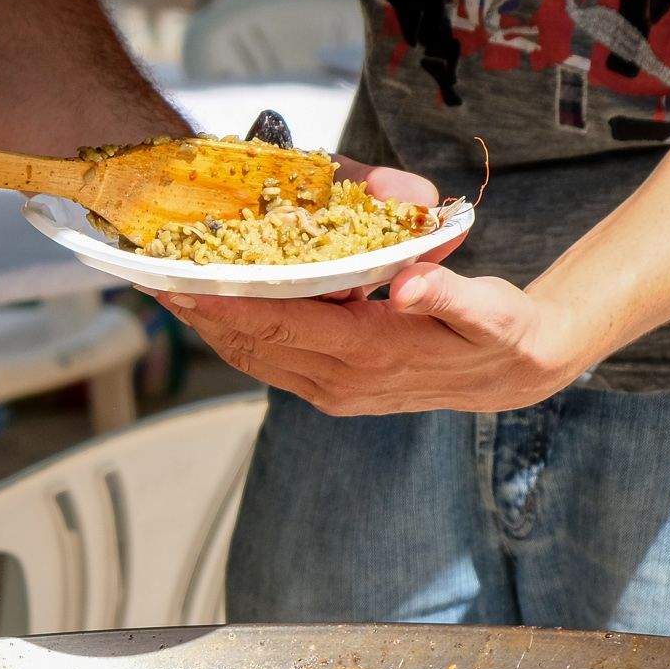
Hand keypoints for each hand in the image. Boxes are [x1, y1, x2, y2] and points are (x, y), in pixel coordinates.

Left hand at [158, 269, 592, 416]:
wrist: (515, 373)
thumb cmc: (499, 330)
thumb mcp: (489, 310)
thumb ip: (448, 295)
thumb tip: (410, 285)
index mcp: (372, 355)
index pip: (286, 326)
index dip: (231, 305)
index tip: (184, 284)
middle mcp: (344, 382)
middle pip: (255, 345)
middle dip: (203, 313)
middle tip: (155, 277)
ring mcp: (335, 391)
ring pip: (256, 358)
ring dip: (213, 326)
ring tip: (170, 289)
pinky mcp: (333, 389)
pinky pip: (272, 362)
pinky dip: (239, 335)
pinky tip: (218, 309)